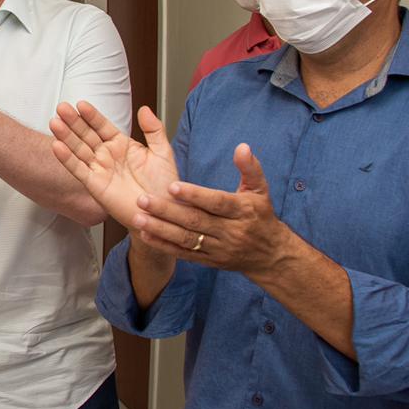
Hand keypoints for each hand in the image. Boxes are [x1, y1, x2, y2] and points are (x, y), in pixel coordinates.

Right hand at [49, 103, 178, 227]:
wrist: (163, 212)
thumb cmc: (164, 186)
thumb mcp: (162, 153)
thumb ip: (154, 130)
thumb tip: (144, 109)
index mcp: (122, 145)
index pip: (102, 126)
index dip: (91, 116)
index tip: (81, 104)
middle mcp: (108, 156)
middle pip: (86, 135)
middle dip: (73, 121)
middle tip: (61, 108)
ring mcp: (100, 169)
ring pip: (79, 149)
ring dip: (66, 136)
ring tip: (55, 123)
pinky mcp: (95, 185)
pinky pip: (78, 169)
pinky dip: (67, 159)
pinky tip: (57, 147)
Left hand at [130, 143, 293, 274]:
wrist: (270, 255)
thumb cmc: (261, 216)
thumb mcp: (261, 190)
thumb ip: (250, 168)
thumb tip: (242, 146)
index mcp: (242, 211)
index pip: (216, 203)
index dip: (194, 195)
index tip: (171, 186)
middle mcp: (230, 231)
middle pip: (196, 220)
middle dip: (167, 210)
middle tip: (142, 198)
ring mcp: (219, 248)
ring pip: (187, 239)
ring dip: (160, 229)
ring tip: (138, 217)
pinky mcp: (210, 261)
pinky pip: (185, 254)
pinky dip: (164, 246)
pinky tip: (145, 235)